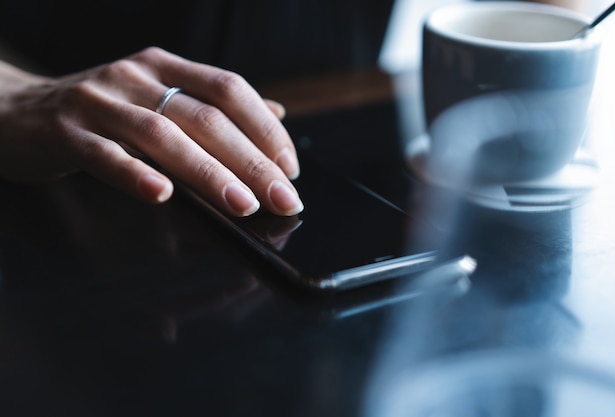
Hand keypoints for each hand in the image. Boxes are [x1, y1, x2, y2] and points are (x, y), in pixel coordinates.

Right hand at [0, 47, 302, 215]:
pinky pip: (104, 155)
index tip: (290, 168)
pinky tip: (163, 197)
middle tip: (283, 198)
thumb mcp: (160, 99)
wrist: (17, 110)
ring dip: (209, 173)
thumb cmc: (101, 113)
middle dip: (251, 161)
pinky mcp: (65, 132)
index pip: (230, 89)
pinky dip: (135, 175)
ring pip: (163, 136)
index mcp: (166, 68)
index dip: (265, 128)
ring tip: (243, 206)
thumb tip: (277, 115)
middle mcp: (137, 78)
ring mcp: (99, 102)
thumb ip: (214, 107)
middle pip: (206, 116)